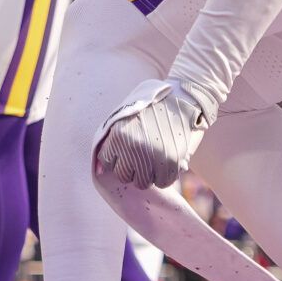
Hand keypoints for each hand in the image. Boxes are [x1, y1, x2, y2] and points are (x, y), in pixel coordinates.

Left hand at [95, 79, 209, 189]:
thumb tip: (98, 170)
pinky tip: (166, 162)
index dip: (118, 157)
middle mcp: (133, 147)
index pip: (107, 161)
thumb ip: (111, 139)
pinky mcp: (172, 162)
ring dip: (148, 173)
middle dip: (131, 168)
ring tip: (154, 158)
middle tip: (142, 156)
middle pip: (124, 176)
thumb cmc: (151, 106)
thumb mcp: (125, 115)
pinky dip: (164, 176)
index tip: (127, 150)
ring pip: (142, 182)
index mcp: (118, 135)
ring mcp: (152, 156)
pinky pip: (163, 183)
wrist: (183, 97)